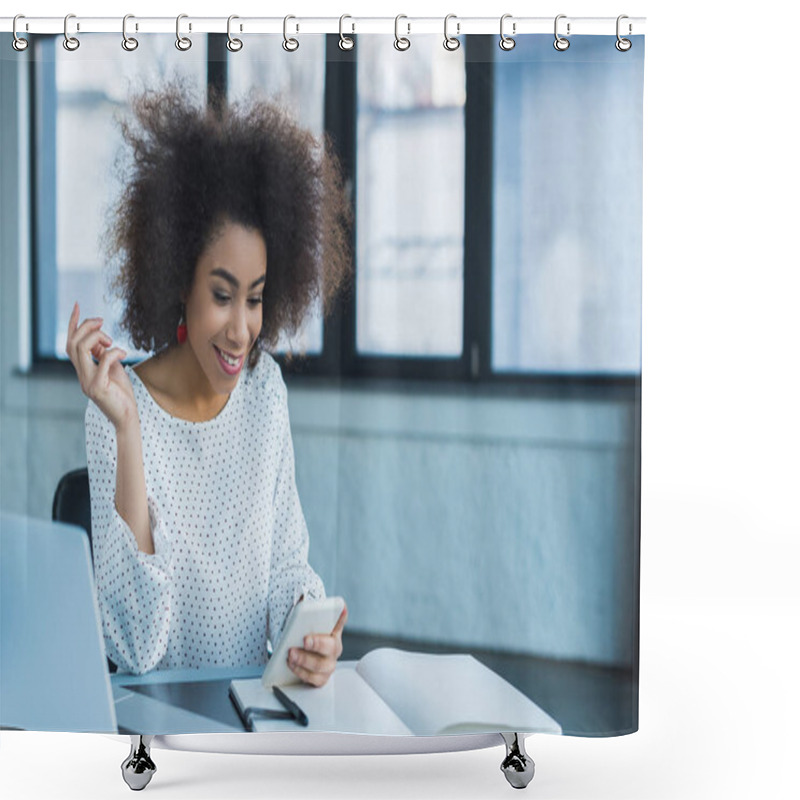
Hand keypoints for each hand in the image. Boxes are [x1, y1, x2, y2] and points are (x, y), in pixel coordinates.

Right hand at [65, 301, 136, 430]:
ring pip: (79, 349)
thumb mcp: (113, 369)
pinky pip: (102, 362)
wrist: (127, 418)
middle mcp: (81, 375)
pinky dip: (113, 352)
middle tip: (102, 323)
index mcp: (83, 370)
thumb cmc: (122, 394)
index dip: (72, 324)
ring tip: (111, 340)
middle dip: (86, 327)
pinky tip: (124, 353)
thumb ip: (104, 355)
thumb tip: (100, 340)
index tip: (77, 306)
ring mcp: (87, 382)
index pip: (70, 343)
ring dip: (96, 337)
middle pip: (72, 343)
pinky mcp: (98, 388)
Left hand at [287, 603, 347, 687]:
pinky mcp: (320, 678)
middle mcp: (333, 648)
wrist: (292, 652)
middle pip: (332, 646)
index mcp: (332, 630)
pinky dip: (301, 673)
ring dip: (305, 660)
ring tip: (291, 654)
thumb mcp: (300, 620)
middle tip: (305, 640)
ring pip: (322, 666)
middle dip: (318, 643)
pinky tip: (291, 664)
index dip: (341, 614)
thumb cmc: (299, 634)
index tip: (340, 608)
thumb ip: (303, 609)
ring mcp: (328, 664)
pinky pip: (314, 679)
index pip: (340, 619)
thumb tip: (301, 598)